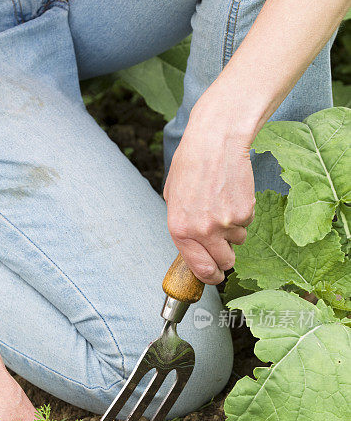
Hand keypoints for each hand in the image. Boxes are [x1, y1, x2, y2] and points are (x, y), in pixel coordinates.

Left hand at [164, 100, 255, 284]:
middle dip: (226, 258)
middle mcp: (202, 231)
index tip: (215, 277)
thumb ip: (181, 226)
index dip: (210, 277)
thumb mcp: (172, 198)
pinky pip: (248, 223)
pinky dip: (243, 214)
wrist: (215, 142)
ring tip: (223, 205)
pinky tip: (232, 194)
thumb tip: (191, 247)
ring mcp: (226, 223)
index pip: (200, 269)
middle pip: (224, 263)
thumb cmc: (191, 165)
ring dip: (233, 230)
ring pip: (238, 241)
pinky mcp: (245, 212)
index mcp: (179, 230)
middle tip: (225, 246)